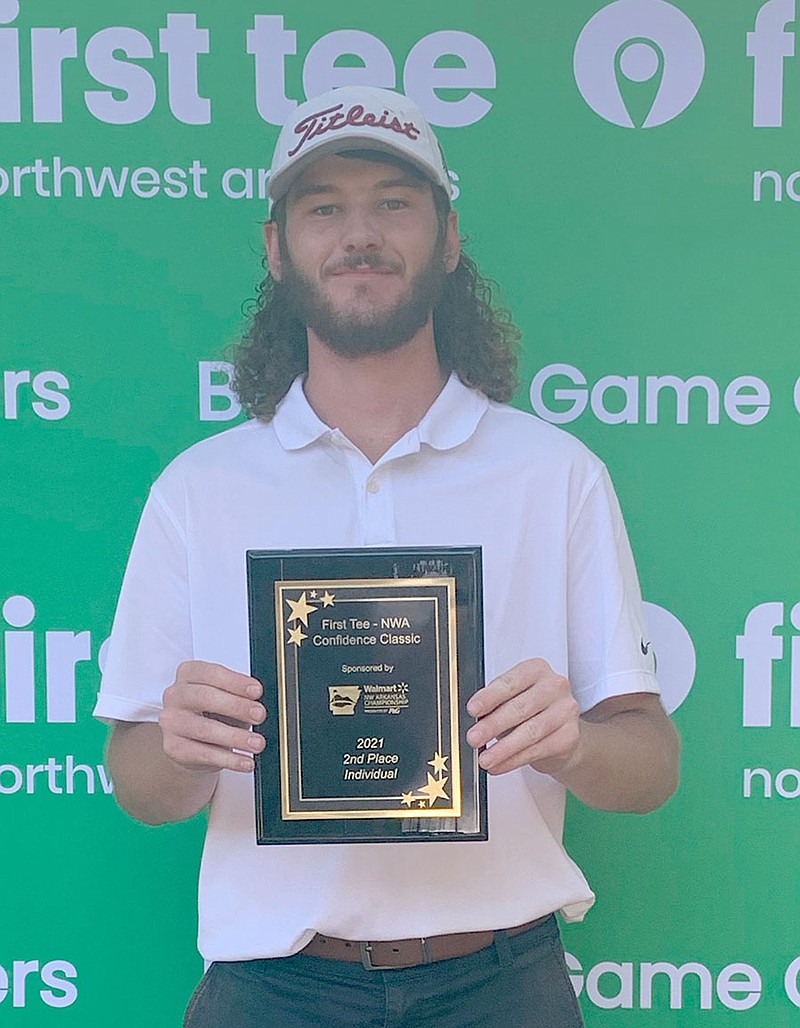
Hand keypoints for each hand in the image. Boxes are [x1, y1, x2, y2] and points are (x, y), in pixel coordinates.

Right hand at [159, 660, 265, 773]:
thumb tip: (261, 703)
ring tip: (257, 743)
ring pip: (204, 729)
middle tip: (259, 715)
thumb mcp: (229, 696)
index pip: (211, 673)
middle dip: (236, 706)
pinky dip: (229, 759)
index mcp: (189, 673)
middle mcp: (175, 695)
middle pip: (205, 698)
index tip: (257, 691)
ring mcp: (170, 722)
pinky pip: (204, 754)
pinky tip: (245, 761)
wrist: (194, 742)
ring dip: (235, 737)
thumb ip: (242, 694)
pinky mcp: (173, 748)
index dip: (235, 682)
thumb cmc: (215, 712)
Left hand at [466, 658, 580, 776]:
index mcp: (536, 669)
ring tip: (485, 758)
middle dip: (493, 725)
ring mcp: (565, 711)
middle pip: (520, 708)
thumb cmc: (531, 710)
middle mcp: (554, 686)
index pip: (511, 682)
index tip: (473, 709)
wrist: (561, 731)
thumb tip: (475, 720)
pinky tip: (499, 765)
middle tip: (474, 737)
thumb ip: (494, 704)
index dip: (490, 697)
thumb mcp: (511, 699)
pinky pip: (537, 750)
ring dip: (503, 748)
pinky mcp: (569, 736)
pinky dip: (514, 760)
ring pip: (530, 732)